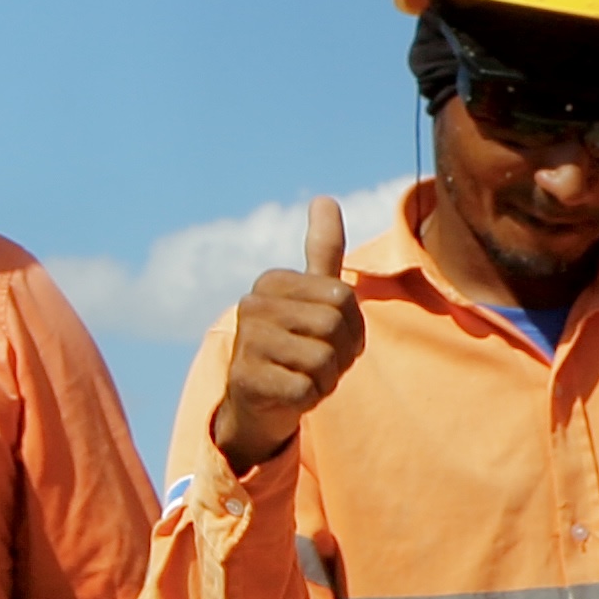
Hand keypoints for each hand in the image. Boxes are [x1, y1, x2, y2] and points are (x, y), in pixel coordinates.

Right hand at [207, 193, 367, 473]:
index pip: (343, 297)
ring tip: (303, 376)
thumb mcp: (312, 296)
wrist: (261, 400)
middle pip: (334, 326)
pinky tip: (291, 394)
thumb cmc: (296, 344)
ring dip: (326, 378)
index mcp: (273, 281)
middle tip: (319, 362)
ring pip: (323, 360)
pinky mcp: (247, 379)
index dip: (351, 326)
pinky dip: (310, 398)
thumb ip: (322, 250)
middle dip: (340, 353)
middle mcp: (253, 305)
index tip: (329, 336)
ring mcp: (246, 342)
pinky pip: (307, 389)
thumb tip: (324, 198)